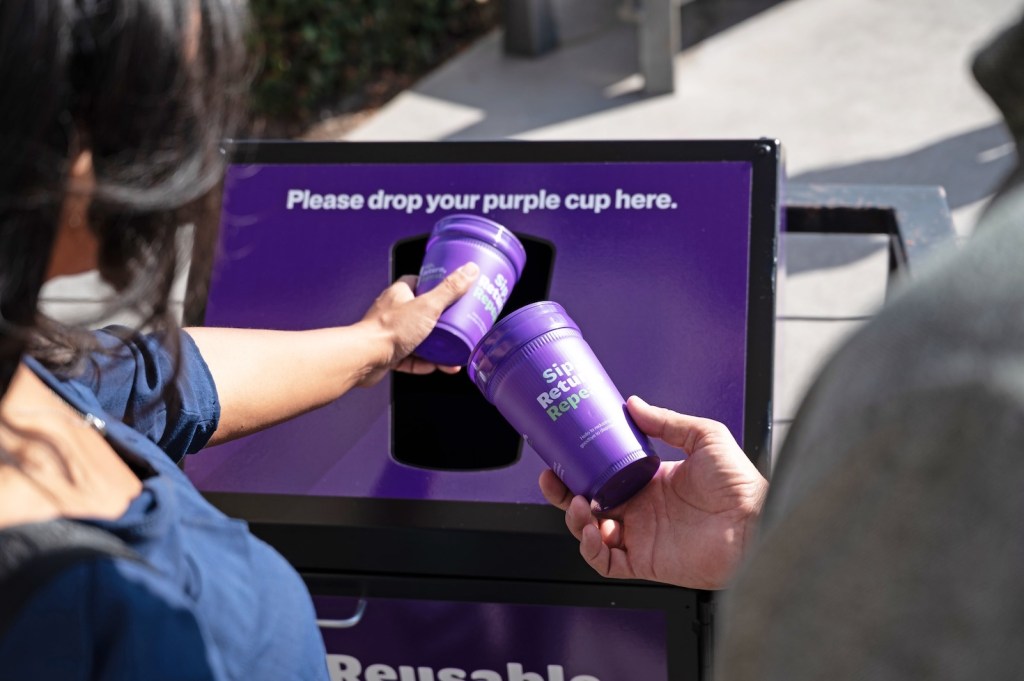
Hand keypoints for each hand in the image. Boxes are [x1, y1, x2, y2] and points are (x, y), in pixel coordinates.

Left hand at [357, 261, 478, 386]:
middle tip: (457, 324)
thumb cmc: (389, 329)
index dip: (435, 285)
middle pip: (421, 312)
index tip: (451, 289)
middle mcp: (392, 312)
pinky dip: (424, 363)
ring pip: (417, 338)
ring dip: (435, 346)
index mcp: (399, 294)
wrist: (365, 357)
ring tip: (452, 352)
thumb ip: (449, 290)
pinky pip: (410, 359)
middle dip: (440, 321)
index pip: (418, 282)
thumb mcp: (428, 306)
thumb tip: (470, 270)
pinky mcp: (388, 355)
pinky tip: (437, 366)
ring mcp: (390, 334)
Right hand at [539, 395, 767, 588]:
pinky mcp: (644, 562)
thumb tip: (634, 403)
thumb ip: (667, 421)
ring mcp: (640, 537)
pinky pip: (606, 563)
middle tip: (553, 481)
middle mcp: (640, 510)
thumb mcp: (704, 436)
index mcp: (648, 481)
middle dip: (563, 494)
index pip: (601, 476)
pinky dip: (592, 550)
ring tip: (582, 506)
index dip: (578, 469)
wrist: (756, 521)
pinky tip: (596, 532)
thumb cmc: (740, 484)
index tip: (562, 456)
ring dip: (576, 520)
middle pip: (586, 504)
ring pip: (589, 533)